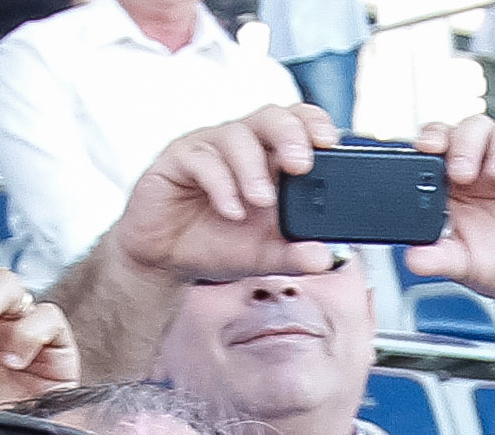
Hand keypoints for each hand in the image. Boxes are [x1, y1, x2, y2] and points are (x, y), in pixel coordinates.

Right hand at [107, 104, 344, 284]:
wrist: (165, 258)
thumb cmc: (216, 242)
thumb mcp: (262, 255)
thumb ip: (293, 255)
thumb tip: (324, 258)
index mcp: (269, 158)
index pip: (297, 123)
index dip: (314, 122)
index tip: (329, 142)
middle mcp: (242, 145)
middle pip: (270, 116)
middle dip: (289, 135)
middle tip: (300, 165)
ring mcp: (209, 147)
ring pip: (236, 134)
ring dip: (252, 168)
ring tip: (260, 202)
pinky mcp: (178, 158)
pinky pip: (201, 159)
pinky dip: (220, 184)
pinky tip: (230, 211)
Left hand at [403, 114, 494, 321]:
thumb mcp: (464, 265)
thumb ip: (438, 258)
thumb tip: (412, 257)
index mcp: (462, 180)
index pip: (445, 140)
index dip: (435, 135)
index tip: (426, 147)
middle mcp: (493, 165)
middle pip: (478, 127)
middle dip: (467, 142)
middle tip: (462, 172)